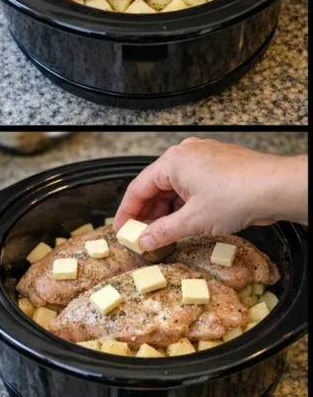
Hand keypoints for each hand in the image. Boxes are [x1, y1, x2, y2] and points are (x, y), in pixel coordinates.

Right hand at [113, 137, 306, 249]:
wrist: (276, 188)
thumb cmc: (239, 193)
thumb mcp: (192, 220)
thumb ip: (163, 232)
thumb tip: (145, 240)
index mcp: (173, 161)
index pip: (138, 188)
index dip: (126, 212)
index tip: (121, 229)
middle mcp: (186, 155)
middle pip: (156, 187)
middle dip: (147, 214)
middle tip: (140, 235)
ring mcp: (204, 160)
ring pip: (175, 189)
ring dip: (167, 212)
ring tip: (162, 234)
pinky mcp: (219, 168)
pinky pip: (192, 188)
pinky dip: (184, 206)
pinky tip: (184, 223)